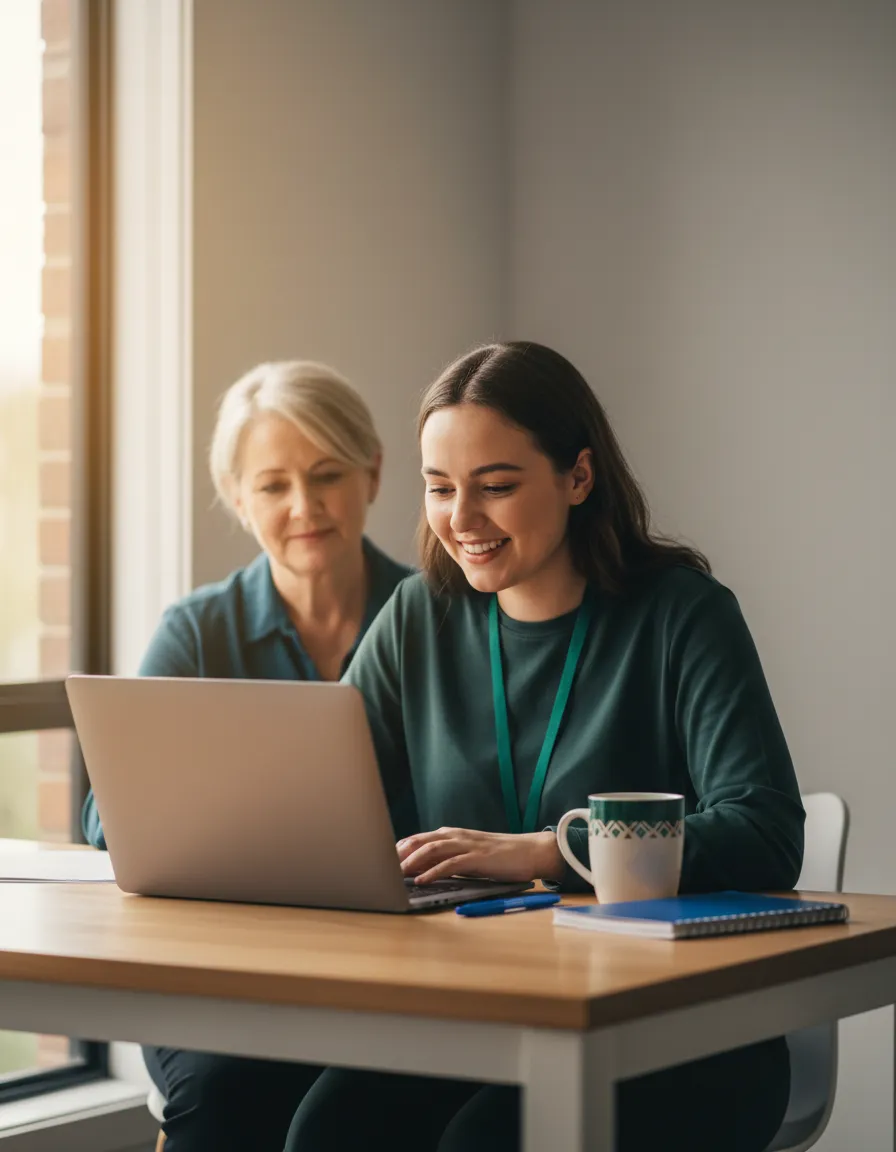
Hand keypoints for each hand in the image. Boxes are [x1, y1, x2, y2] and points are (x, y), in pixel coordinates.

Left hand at [396, 827, 564, 884]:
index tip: (381, 861)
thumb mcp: (469, 856)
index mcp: (452, 835)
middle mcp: (456, 836)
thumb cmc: (499, 857)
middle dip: (399, 855)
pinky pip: (451, 864)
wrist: (531, 851)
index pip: (418, 839)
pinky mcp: (477, 858)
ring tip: (395, 875)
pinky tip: (421, 880)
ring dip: (411, 863)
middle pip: (420, 841)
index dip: (398, 849)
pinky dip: (433, 872)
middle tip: (380, 868)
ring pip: (432, 850)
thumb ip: (448, 859)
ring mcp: (467, 845)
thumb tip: (422, 872)